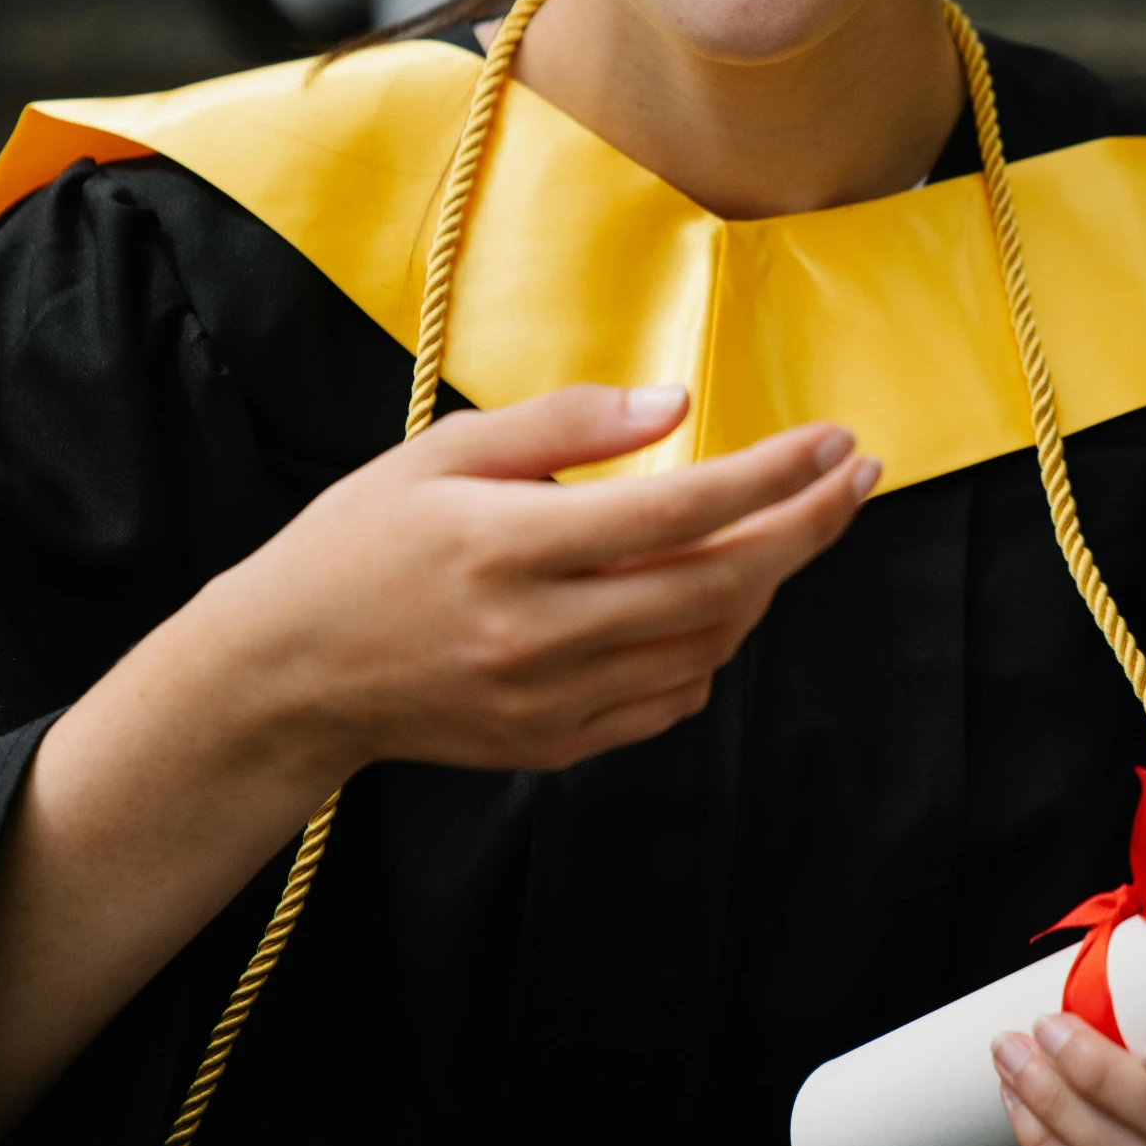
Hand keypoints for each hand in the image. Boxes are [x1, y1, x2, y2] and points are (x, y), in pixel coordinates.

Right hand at [218, 381, 878, 777]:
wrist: (289, 672)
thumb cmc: (361, 544)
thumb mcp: (443, 452)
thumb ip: (565, 424)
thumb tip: (675, 402)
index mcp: (508, 546)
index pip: (677, 509)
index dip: (772, 475)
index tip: (834, 441)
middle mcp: (537, 633)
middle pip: (717, 585)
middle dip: (806, 529)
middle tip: (856, 478)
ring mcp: (550, 700)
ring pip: (706, 646)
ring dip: (766, 583)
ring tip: (784, 524)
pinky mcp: (554, 743)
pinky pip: (669, 698)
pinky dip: (712, 644)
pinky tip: (713, 596)